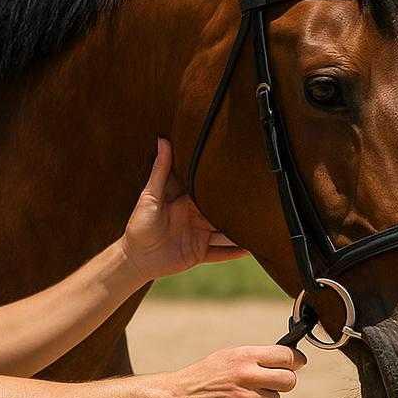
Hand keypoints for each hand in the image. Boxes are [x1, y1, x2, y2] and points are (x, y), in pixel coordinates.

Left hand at [121, 137, 249, 281]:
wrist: (134, 258)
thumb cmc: (138, 224)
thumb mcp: (150, 196)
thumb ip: (160, 171)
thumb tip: (162, 140)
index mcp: (186, 201)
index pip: (208, 190)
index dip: (222, 184)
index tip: (241, 172)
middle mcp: (196, 217)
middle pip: (221, 211)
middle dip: (237, 208)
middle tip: (260, 199)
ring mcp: (199, 236)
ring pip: (225, 232)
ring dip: (241, 231)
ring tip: (262, 225)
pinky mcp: (199, 254)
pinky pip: (220, 253)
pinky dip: (234, 252)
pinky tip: (251, 249)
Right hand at [157, 344, 307, 397]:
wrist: (179, 397)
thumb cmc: (205, 375)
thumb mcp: (228, 356)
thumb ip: (256, 357)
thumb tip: (287, 359)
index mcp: (245, 356)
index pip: (286, 356)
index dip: (296, 361)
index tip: (297, 363)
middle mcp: (247, 375)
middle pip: (288, 380)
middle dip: (286, 382)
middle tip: (276, 382)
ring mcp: (245, 397)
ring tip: (245, 394)